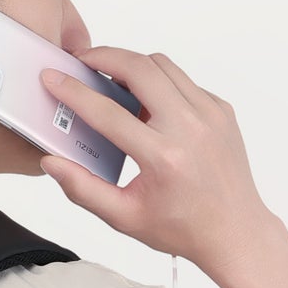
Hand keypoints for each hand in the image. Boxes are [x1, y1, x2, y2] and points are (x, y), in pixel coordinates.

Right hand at [37, 49, 287, 287]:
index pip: (108, 113)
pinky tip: (145, 103)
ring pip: (162, 65)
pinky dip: (158, 83)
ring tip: (109, 77)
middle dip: (104, 56)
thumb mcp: (124, 217)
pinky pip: (182, 81)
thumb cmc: (182, 228)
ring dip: (132, 65)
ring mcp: (210, 114)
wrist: (235, 231)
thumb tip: (53, 161)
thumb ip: (83, 189)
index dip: (74, 92)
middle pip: (139, 68)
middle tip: (81, 61)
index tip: (53, 77)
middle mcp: (190, 128)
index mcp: (163, 158)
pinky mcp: (220, 109)